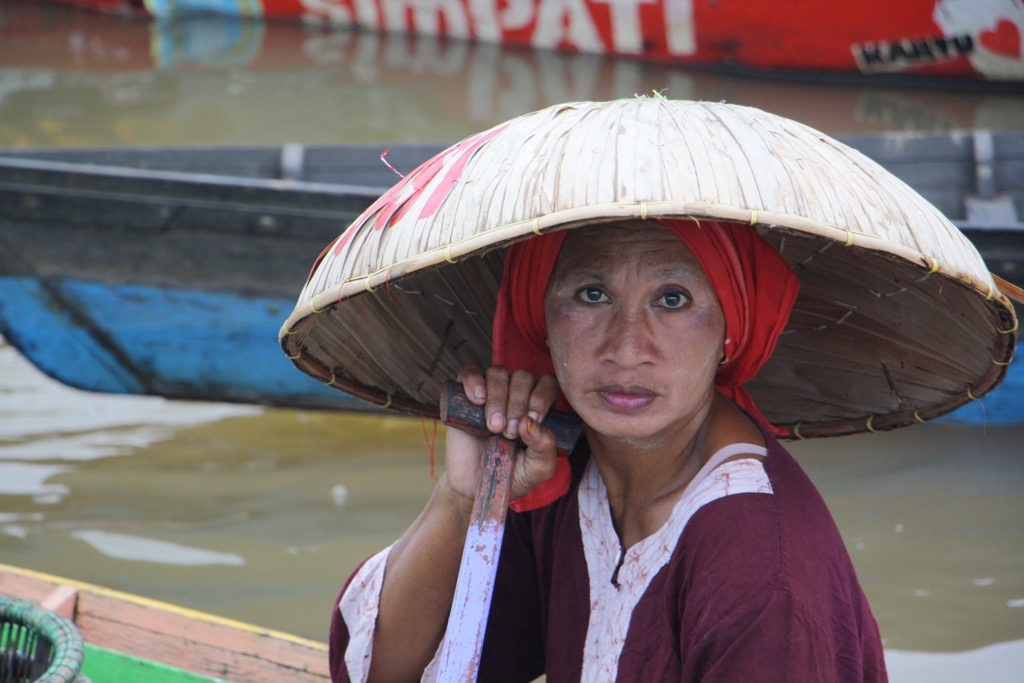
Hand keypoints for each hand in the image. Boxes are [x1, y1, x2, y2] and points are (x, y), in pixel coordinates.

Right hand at [441, 364, 560, 503]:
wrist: (477, 486)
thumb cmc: (512, 474)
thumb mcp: (538, 469)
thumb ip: (545, 447)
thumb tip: (531, 423)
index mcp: (538, 407)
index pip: (547, 383)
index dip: (542, 395)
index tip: (532, 419)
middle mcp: (516, 394)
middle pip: (523, 377)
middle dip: (517, 404)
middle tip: (509, 433)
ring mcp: (491, 392)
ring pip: (498, 373)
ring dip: (498, 398)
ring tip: (493, 427)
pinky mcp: (465, 394)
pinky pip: (470, 371)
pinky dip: (474, 381)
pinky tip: (477, 400)